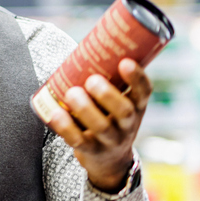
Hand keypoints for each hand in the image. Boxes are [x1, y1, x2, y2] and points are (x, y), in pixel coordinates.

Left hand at [45, 59, 151, 192]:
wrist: (111, 160)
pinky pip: (78, 140)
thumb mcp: (119, 100)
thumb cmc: (110, 117)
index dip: (137, 78)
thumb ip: (109, 77)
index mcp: (137, 106)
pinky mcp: (91, 151)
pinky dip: (65, 127)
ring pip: (101, 126)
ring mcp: (110, 140)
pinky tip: (55, 113)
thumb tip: (88, 40)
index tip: (125, 62)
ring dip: (85, 109)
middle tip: (92, 80)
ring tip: (71, 93)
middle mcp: (128, 124)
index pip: (144, 92)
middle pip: (124, 111)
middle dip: (108, 95)